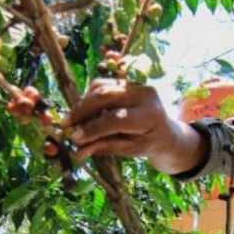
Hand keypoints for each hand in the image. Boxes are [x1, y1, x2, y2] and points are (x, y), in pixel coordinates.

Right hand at [62, 79, 205, 173]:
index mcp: (151, 116)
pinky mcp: (128, 81)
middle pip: (105, 97)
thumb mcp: (130, 150)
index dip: (94, 128)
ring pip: (101, 87)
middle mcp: (145, 95)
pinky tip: (84, 112)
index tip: (75, 138)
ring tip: (74, 121)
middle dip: (82, 111)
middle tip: (66, 126)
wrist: (167, 132)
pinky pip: (103, 85)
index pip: (116, 119)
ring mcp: (137, 84)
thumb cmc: (150, 144)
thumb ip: (105, 147)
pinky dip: (89, 97)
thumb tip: (77, 152)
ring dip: (83, 103)